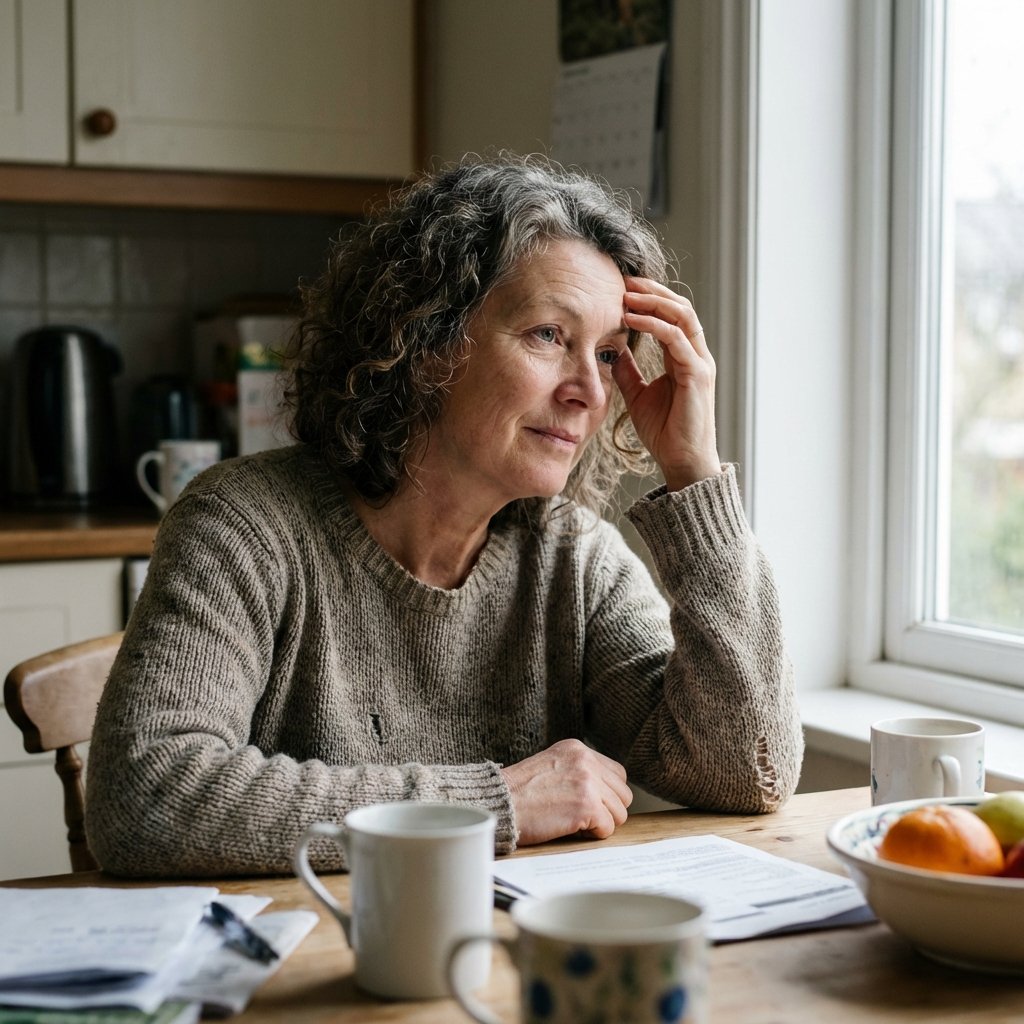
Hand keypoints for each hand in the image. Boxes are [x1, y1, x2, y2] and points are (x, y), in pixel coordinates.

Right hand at [500, 739, 632, 845]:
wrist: (499, 803)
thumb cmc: (519, 792)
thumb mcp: (552, 765)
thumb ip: (578, 770)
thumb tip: (606, 791)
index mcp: (578, 749)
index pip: (617, 774)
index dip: (606, 794)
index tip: (588, 803)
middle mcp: (586, 761)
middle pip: (623, 794)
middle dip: (607, 810)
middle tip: (582, 816)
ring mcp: (588, 783)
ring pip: (620, 813)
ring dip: (601, 823)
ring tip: (574, 821)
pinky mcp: (587, 806)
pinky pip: (608, 828)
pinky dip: (593, 834)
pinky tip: (572, 828)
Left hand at [613, 277, 721, 489]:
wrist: (681, 460)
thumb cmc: (664, 431)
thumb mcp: (638, 395)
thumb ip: (629, 372)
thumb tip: (613, 351)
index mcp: (684, 357)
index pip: (671, 316)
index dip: (649, 299)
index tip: (622, 288)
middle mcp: (696, 355)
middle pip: (680, 307)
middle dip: (652, 291)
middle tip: (623, 280)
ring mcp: (700, 363)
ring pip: (682, 316)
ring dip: (653, 302)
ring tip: (626, 294)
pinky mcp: (698, 374)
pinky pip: (677, 339)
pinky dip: (654, 325)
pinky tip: (632, 319)